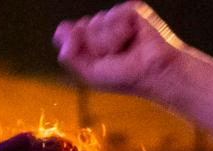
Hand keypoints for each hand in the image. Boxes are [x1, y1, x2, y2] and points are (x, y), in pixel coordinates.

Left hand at [53, 4, 191, 98]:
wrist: (153, 73)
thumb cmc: (125, 77)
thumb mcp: (90, 72)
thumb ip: (70, 55)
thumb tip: (59, 31)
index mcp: (91, 43)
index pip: (69, 33)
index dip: (75, 43)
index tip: (93, 58)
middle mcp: (103, 28)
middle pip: (82, 28)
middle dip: (95, 47)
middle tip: (113, 58)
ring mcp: (117, 18)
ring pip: (97, 21)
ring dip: (108, 41)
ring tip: (124, 49)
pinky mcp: (131, 10)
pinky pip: (113, 15)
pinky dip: (119, 31)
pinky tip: (132, 38)